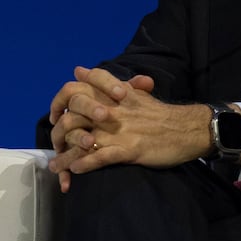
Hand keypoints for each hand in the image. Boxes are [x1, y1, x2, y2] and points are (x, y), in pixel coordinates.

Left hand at [47, 66, 211, 189]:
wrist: (187, 129)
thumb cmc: (159, 114)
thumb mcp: (132, 92)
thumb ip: (104, 82)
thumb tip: (78, 70)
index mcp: (111, 95)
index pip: (75, 89)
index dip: (58, 102)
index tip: (54, 115)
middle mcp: (112, 110)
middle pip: (72, 116)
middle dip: (58, 133)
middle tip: (55, 145)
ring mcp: (119, 131)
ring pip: (82, 142)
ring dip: (65, 157)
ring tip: (57, 166)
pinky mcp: (129, 150)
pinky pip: (100, 158)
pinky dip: (85, 165)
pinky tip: (76, 170)